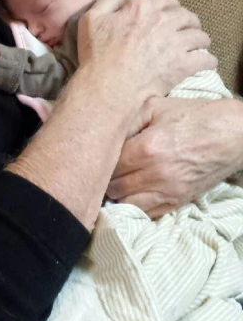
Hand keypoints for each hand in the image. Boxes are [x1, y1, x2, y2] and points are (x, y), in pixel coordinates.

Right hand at [76, 0, 215, 121]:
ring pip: (200, 36)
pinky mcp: (183, 65)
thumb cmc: (96, 54)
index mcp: (142, 8)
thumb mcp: (91, 19)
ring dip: (200, 39)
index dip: (171, 5)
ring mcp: (175, 44)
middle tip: (187, 28)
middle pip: (187, 16)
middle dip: (189, 21)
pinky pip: (205, 59)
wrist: (108, 86)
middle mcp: (163, 21)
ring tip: (198, 45)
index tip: (171, 11)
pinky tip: (205, 62)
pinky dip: (207, 60)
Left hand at [107, 95, 242, 216]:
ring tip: (109, 183)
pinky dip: (132, 207)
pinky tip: (126, 195)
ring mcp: (167, 192)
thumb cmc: (193, 116)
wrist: (231, 135)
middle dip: (102, 179)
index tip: (91, 155)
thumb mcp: (156, 106)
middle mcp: (155, 174)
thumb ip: (128, 119)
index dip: (97, 160)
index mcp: (148, 148)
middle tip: (95, 170)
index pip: (108, 164)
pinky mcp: (177, 202)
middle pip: (113, 187)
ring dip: (115, 195)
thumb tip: (103, 131)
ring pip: (126, 205)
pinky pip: (146, 214)